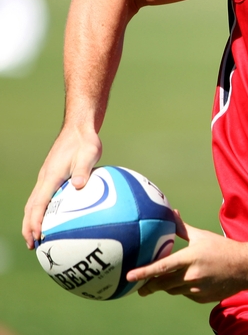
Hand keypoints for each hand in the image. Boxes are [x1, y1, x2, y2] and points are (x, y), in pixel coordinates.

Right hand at [22, 126, 101, 248]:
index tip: (37, 236)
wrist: (78, 129)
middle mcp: (44, 178)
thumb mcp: (90, 153)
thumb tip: (79, 185)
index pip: (39, 203)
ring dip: (33, 221)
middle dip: (29, 227)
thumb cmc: (86, 141)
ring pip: (34, 203)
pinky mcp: (52, 177)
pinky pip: (43, 198)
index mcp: (51, 176)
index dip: (36, 221)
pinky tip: (55, 219)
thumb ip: (83, 170)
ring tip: (38, 238)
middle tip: (33, 245)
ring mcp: (46, 178)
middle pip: (30, 207)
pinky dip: (42, 211)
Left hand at [127, 212, 244, 303]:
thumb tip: (171, 212)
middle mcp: (191, 276)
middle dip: (148, 286)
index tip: (129, 276)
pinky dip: (183, 289)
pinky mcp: (201, 299)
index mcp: (190, 258)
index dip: (144, 272)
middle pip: (162, 284)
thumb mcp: (202, 236)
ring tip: (165, 279)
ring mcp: (196, 290)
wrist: (244, 267)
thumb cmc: (222, 248)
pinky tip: (190, 281)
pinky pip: (185, 295)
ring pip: (173, 290)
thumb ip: (183, 228)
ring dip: (167, 286)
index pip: (161, 267)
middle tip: (139, 287)